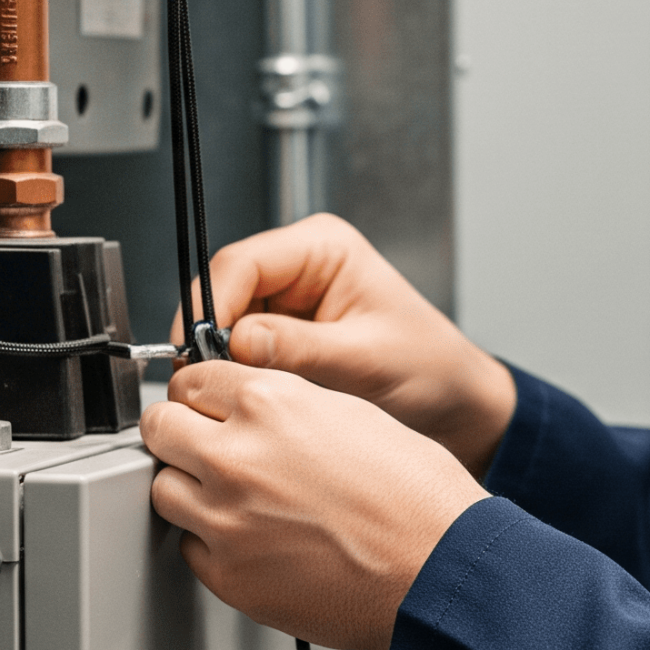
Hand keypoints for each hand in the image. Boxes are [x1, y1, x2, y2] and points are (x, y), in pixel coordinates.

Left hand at [143, 359, 488, 649]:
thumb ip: (285, 406)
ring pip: (163, 490)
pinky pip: (191, 547)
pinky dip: (213, 543)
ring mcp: (225, 520)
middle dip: (180, 434)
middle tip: (207, 448)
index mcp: (269, 405)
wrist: (439, 569)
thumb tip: (249, 410)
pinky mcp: (228, 575)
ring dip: (190, 489)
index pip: (190, 380)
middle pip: (160, 428)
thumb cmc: (417, 498)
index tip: (208, 409)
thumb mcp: (353, 415)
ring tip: (234, 499)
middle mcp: (236, 457)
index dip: (201, 396)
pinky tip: (253, 540)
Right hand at [184, 213, 515, 476]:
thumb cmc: (430, 368)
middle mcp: (301, 265)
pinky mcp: (284, 333)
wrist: (453, 402)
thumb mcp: (366, 359)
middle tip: (204, 382)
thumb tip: (239, 343)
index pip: (241, 263)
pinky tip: (249, 397)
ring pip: (225, 323)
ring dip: (223, 359)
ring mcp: (289, 299)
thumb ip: (301, 349)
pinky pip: (240, 349)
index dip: (209, 306)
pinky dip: (238, 373)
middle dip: (210, 337)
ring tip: (233, 396)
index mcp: (324, 248)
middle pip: (223, 291)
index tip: (197, 352)